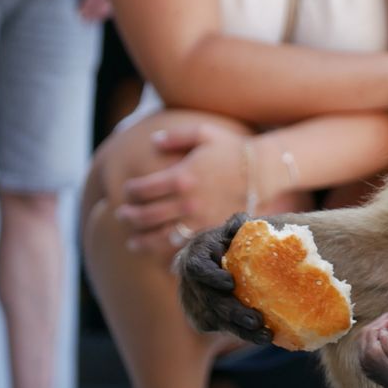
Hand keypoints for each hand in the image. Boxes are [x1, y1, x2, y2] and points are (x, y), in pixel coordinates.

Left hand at [115, 121, 248, 255]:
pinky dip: (168, 252)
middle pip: (145, 216)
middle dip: (129, 217)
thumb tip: (153, 140)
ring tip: (132, 242)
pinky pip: (183, 247)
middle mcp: (186, 202)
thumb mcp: (204, 134)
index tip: (127, 192)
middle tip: (122, 216)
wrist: (264, 171)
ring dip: (141, 241)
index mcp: (180, 177)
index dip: (129, 191)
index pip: (142, 189)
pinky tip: (160, 253)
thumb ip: (176, 136)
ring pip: (159, 237)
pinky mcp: (210, 231)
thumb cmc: (234, 149)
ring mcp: (199, 220)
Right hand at [175, 215, 272, 343]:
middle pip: (211, 302)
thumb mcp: (228, 233)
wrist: (209, 265)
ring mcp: (195, 305)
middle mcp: (191, 284)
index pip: (197, 269)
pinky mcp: (202, 321)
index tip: (230, 282)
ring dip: (241, 330)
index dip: (211, 277)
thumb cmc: (223, 245)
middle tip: (256, 320)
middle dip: (233, 312)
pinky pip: (223, 329)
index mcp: (195, 259)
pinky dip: (242, 334)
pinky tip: (262, 337)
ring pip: (218, 321)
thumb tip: (243, 221)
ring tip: (265, 335)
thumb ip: (236, 225)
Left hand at [359, 311, 387, 387]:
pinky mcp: (371, 366)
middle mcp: (364, 359)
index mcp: (369, 355)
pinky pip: (372, 347)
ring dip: (381, 331)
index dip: (383, 321)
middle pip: (367, 334)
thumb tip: (382, 328)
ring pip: (369, 340)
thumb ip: (386, 338)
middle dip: (380, 324)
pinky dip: (381, 340)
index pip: (371, 331)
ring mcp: (366, 363)